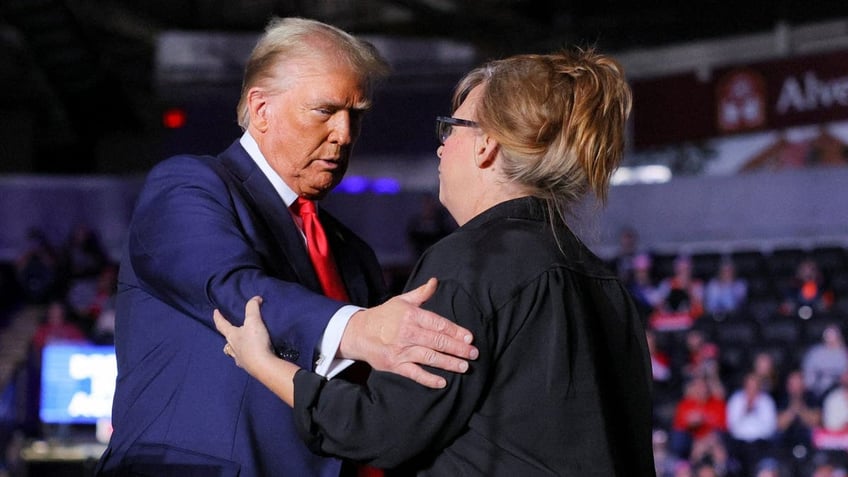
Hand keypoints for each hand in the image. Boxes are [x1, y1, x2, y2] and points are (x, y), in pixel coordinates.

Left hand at [214, 297, 298, 405]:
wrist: (263, 365)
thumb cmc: (255, 342)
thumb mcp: (254, 320)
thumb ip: (253, 307)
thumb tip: (256, 298)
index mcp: (232, 336)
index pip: (221, 325)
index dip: (218, 317)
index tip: (215, 312)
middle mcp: (233, 348)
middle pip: (227, 341)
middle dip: (228, 335)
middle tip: (231, 331)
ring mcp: (240, 359)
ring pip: (234, 352)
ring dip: (236, 348)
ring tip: (242, 344)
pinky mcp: (249, 367)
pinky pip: (245, 360)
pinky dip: (247, 356)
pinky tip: (253, 355)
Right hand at [339, 278, 477, 388]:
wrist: (358, 332)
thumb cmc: (383, 315)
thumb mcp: (401, 301)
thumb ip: (421, 293)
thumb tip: (435, 281)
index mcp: (412, 315)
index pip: (439, 324)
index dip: (456, 331)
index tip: (470, 338)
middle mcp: (408, 332)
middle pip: (438, 341)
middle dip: (458, 348)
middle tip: (474, 353)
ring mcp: (401, 350)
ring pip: (430, 357)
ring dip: (449, 363)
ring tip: (464, 367)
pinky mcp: (395, 365)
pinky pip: (415, 373)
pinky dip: (429, 379)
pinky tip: (442, 382)